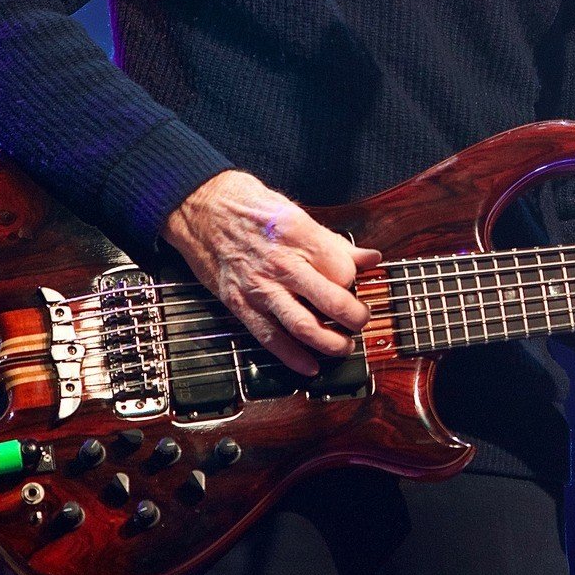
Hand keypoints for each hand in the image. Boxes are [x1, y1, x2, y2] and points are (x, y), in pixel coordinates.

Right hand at [161, 170, 380, 375]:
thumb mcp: (299, 215)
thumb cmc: (251, 208)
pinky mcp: (239, 303)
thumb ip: (336, 243)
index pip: (343, 271)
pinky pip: (269, 337)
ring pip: (303, 326)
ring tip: (344, 347)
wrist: (203, 208)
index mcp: (301, 237)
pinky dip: (292, 357)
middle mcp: (282, 264)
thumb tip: (371, 257)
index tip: (354, 284)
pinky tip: (310, 366)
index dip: (354, 281)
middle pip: (331, 301)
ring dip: (330, 343)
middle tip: (361, 321)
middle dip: (354, 318)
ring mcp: (260, 287)